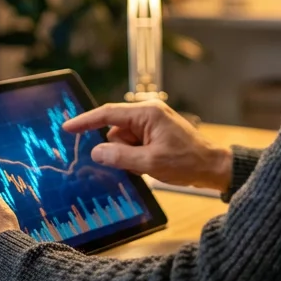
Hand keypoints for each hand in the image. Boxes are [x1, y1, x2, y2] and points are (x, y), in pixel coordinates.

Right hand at [63, 100, 233, 191]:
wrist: (213, 167)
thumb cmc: (187, 162)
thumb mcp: (150, 163)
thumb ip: (120, 157)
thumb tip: (96, 152)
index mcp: (147, 113)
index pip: (107, 114)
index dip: (85, 121)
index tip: (67, 128)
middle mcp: (148, 113)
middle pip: (116, 130)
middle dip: (118, 150)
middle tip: (135, 164)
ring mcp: (152, 123)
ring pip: (123, 140)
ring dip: (128, 156)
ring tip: (148, 166)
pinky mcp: (155, 134)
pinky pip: (134, 145)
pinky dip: (136, 157)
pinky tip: (150, 167)